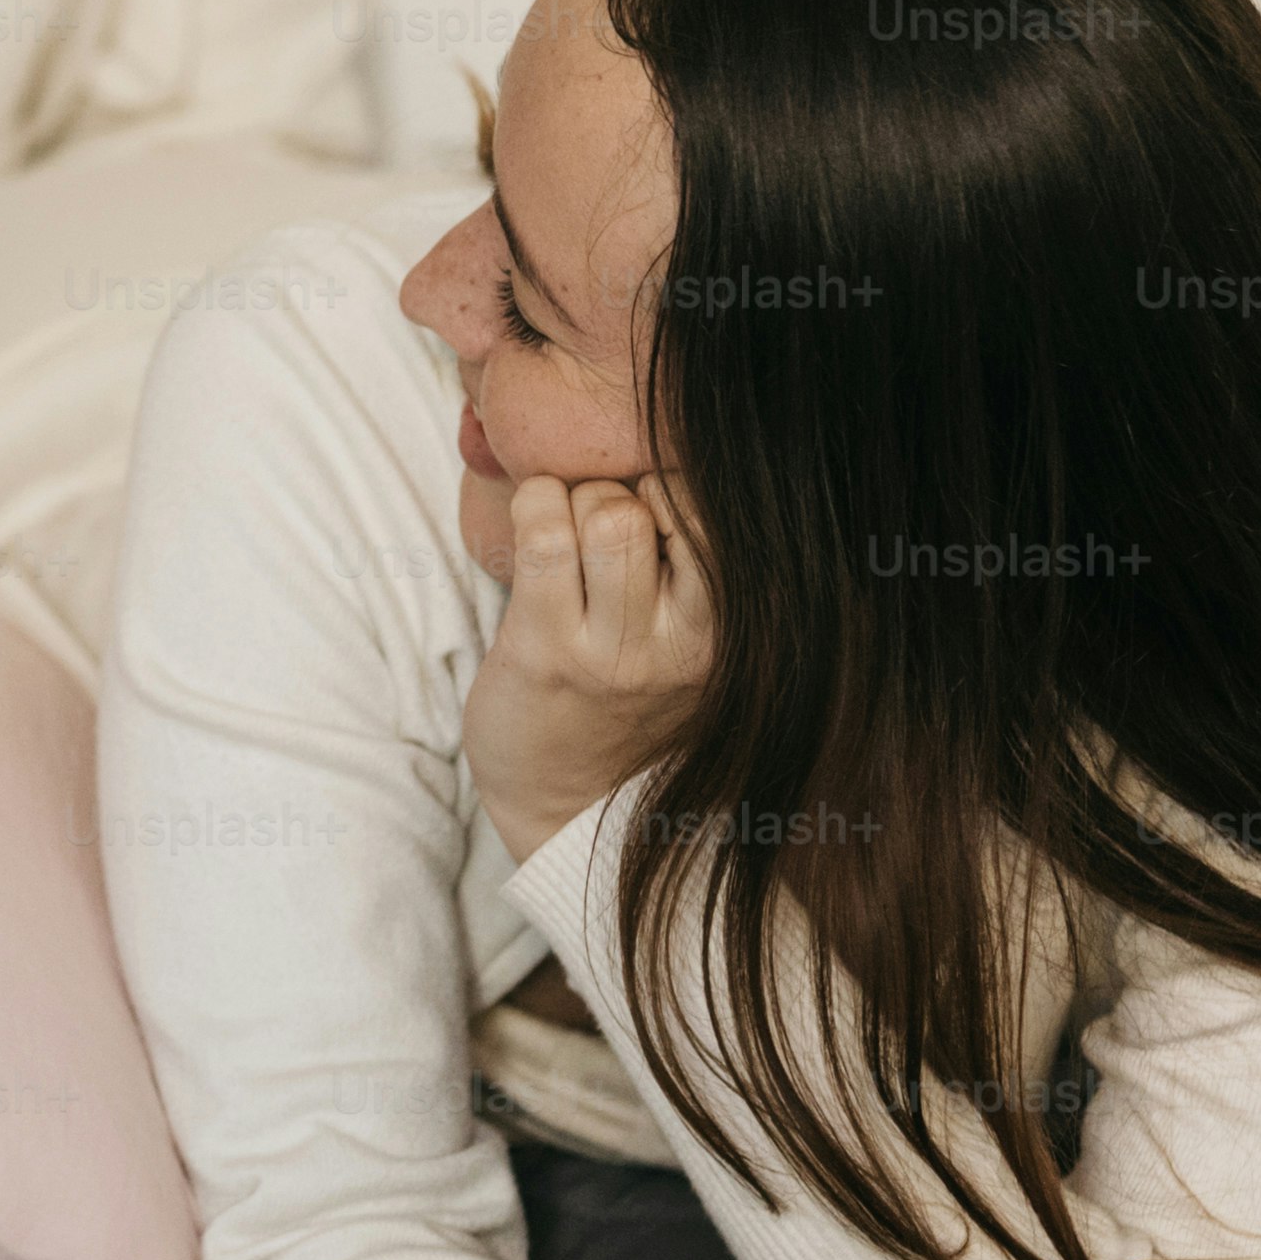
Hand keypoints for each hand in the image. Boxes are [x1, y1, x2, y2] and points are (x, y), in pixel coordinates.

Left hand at [461, 472, 712, 863]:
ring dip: (568, 505)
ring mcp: (615, 649)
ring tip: (561, 542)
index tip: (641, 519)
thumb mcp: (690, 647)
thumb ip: (696, 569)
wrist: (566, 811)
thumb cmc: (624, 708)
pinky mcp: (547, 650)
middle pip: (651, 502)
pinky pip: (543, 535)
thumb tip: (680, 448)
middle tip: (590, 533)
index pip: (715, 512)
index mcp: (729, 634)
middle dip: (609, 495)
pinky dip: (531, 507)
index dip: (665, 493)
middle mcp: (684, 643)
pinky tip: (531, 532)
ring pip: (603, 510)